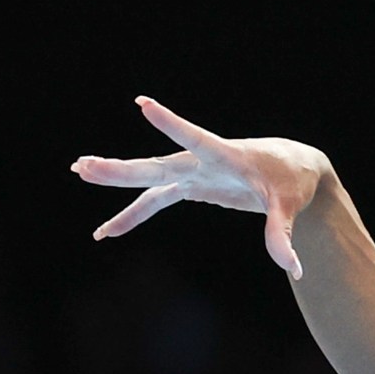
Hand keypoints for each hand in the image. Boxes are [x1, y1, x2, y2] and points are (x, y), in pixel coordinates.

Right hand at [71, 98, 331, 280]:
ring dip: (116, 179)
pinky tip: (108, 231)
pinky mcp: (192, 186)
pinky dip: (133, 215)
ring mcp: (193, 173)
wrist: (292, 168)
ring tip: (81, 173)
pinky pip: (155, 201)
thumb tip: (293, 269)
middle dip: (121, 168)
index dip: (171, 124)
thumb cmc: (291, 181)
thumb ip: (283, 235)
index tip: (144, 104)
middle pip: (156, 165)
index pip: (196, 138)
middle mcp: (202, 162)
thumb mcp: (289, 206)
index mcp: (226, 157)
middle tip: (84, 165)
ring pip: (148, 179)